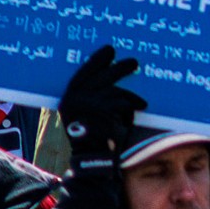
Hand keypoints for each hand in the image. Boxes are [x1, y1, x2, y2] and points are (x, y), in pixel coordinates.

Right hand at [56, 44, 144, 164]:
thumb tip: (112, 76)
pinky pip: (122, 104)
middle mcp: (74, 99)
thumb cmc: (94, 138)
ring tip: (142, 103)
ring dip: (130, 98)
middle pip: (101, 77)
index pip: (83, 73)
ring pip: (114, 91)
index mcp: (68, 98)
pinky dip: (130, 111)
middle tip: (134, 62)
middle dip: (119, 68)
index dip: (97, 60)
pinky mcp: (103, 112)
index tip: (110, 49)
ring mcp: (87, 105)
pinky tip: (134, 116)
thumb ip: (94, 98)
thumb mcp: (87, 115)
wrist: (92, 159)